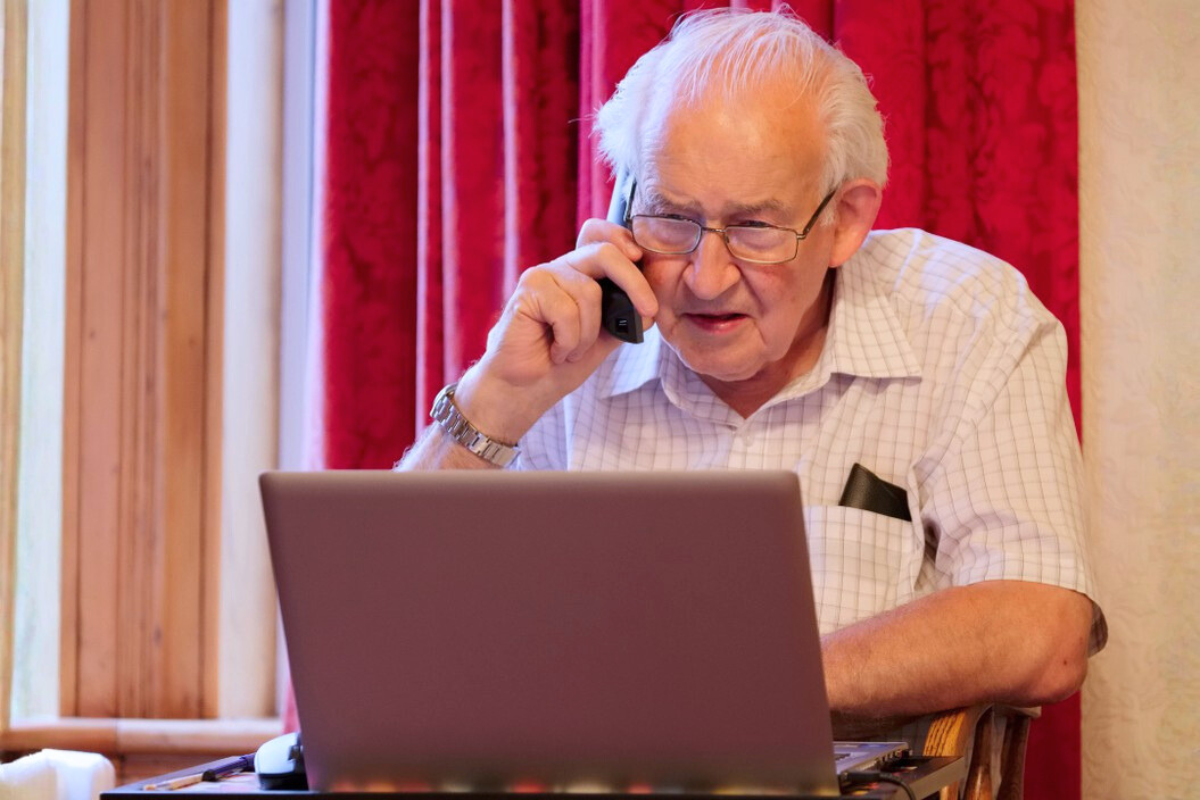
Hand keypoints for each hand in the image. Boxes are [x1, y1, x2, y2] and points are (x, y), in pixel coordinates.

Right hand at [454, 220, 657, 442]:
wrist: (524, 389)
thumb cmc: (560, 364)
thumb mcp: (603, 341)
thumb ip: (624, 322)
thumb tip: (650, 312)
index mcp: (581, 273)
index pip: (600, 236)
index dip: (621, 237)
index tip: (641, 258)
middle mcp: (562, 269)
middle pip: (605, 253)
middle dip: (634, 282)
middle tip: (649, 311)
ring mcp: (543, 276)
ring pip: (589, 293)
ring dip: (587, 335)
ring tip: (571, 352)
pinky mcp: (527, 291)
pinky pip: (566, 311)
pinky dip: (569, 341)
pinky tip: (556, 351)